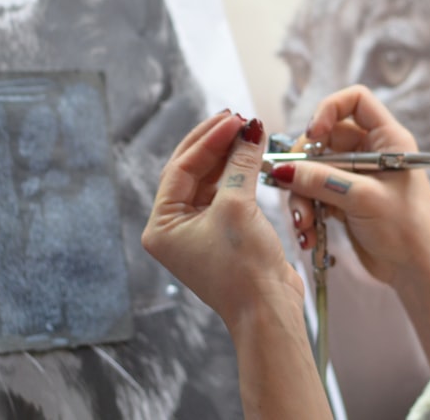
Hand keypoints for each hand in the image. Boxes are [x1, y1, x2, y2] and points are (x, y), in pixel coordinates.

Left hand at [142, 111, 302, 326]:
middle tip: (238, 119)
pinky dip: (238, 173)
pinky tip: (251, 154)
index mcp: (161, 226)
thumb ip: (241, 164)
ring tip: (248, 131)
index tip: (233, 120)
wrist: (268, 311)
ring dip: (228, 155)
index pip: (180, 169)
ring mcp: (198, 231)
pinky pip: (225, 193)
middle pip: (191, 171)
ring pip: (209, 180)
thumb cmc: (243, 270)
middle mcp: (174, 228)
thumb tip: (250, 130)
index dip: (207, 140)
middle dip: (215, 143)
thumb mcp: (238, 207)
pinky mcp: (222, 233)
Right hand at [274, 85, 429, 286]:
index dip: (329, 109)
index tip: (311, 134)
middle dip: (305, 165)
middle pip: (324, 138)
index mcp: (387, 139)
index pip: (355, 101)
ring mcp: (356, 177)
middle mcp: (370, 152)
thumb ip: (322, 180)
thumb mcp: (363, 200)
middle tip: (292, 185)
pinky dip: (308, 212)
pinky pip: (315, 194)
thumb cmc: (408, 230)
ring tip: (303, 223)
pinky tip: (309, 235)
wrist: (418, 273)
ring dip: (302, 195)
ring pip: (314, 170)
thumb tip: (284, 170)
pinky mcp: (345, 200)